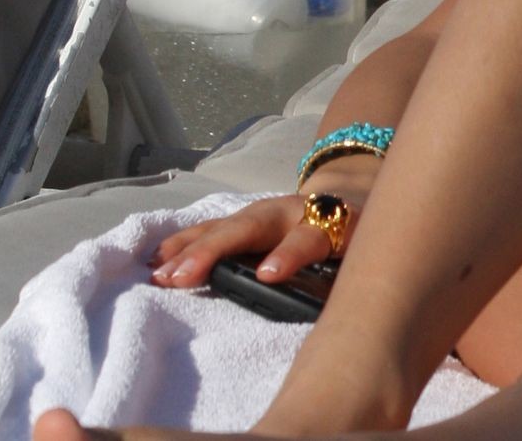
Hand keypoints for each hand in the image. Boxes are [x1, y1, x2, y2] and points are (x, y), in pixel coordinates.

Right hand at [147, 156, 376, 288]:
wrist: (351, 199)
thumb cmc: (356, 238)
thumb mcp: (365, 255)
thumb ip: (346, 280)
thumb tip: (334, 322)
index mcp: (327, 223)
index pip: (309, 238)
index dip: (289, 255)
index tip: (267, 275)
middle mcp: (290, 211)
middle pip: (250, 227)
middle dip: (215, 250)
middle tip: (184, 277)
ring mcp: (262, 211)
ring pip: (223, 226)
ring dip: (189, 250)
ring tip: (161, 275)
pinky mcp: (243, 218)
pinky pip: (209, 228)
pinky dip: (182, 243)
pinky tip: (156, 259)